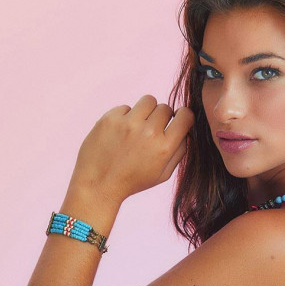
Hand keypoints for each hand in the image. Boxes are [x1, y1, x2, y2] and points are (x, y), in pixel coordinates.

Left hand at [64, 95, 194, 207]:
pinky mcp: (111, 118)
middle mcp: (149, 132)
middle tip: (151, 131)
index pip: (186, 116)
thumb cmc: (132, 181)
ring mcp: (129, 123)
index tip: (176, 120)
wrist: (98, 184)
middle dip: (161, 117)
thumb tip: (186, 130)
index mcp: (164, 148)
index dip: (183, 116)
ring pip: (148, 101)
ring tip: (137, 127)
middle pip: (165, 107)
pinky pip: (126, 107)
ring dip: (145, 111)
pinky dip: (125, 117)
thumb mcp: (162, 174)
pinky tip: (119, 133)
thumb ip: (178, 152)